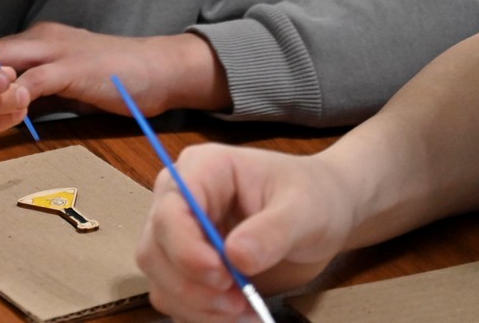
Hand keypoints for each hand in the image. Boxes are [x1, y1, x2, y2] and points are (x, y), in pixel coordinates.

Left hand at [0, 22, 228, 115]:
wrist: (159, 68)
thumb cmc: (115, 77)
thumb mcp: (68, 80)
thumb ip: (37, 89)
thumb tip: (5, 108)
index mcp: (40, 38)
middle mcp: (43, 37)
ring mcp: (58, 50)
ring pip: (5, 63)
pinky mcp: (74, 69)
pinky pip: (35, 80)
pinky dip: (15, 93)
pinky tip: (3, 110)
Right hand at [136, 143, 353, 321]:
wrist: (324, 213)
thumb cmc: (312, 196)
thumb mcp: (302, 209)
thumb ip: (271, 231)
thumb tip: (237, 257)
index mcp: (201, 170)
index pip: (170, 211)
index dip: (186, 249)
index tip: (224, 277)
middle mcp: (179, 200)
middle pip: (154, 250)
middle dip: (192, 285)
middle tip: (239, 301)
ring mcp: (180, 234)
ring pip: (160, 281)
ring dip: (198, 306)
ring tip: (246, 310)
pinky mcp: (189, 266)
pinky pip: (176, 299)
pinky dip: (203, 315)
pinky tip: (241, 314)